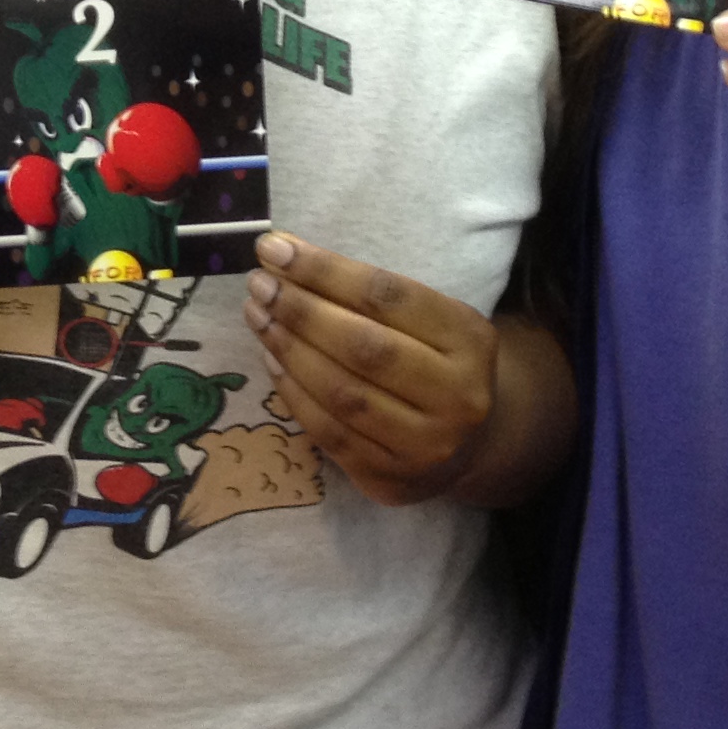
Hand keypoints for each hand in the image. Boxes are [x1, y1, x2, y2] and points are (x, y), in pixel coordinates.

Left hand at [244, 232, 503, 505]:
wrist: (469, 442)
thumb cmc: (434, 360)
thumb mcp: (430, 319)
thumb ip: (370, 293)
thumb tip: (284, 258)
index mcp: (469, 341)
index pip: (388, 297)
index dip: (325, 271)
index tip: (276, 248)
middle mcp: (457, 397)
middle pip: (364, 347)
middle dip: (301, 310)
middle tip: (260, 283)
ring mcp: (424, 446)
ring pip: (341, 393)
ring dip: (288, 349)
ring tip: (258, 315)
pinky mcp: (389, 479)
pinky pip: (328, 432)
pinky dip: (292, 391)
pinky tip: (271, 358)